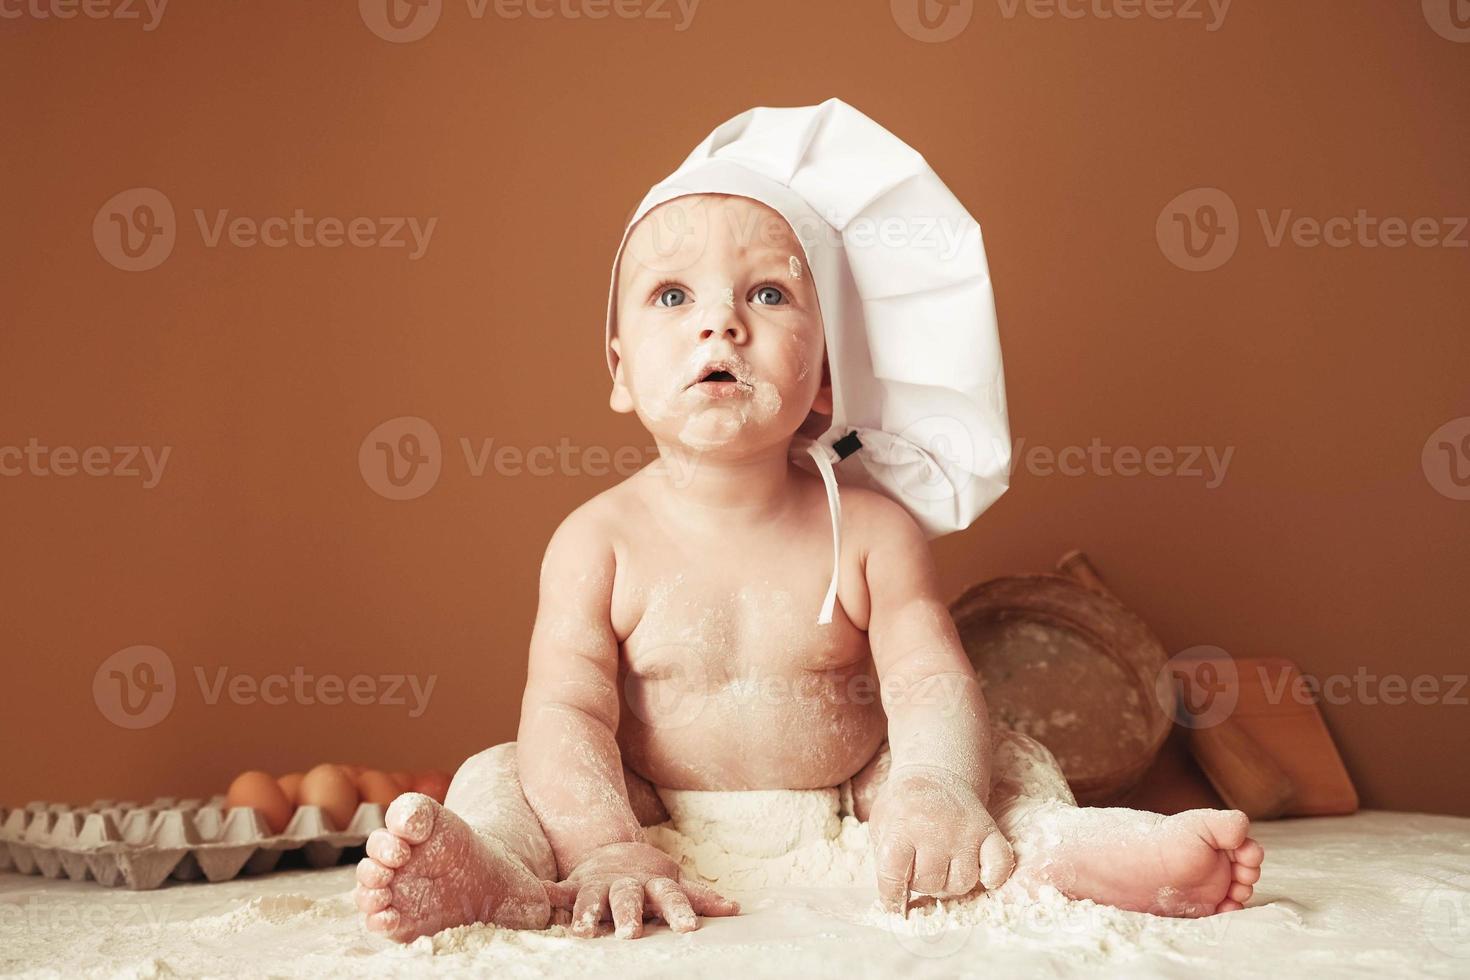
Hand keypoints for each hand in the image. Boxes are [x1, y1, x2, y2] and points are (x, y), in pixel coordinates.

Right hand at [543, 841, 739, 938]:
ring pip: (593, 898)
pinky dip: (550, 894)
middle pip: (629, 899)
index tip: (688, 929)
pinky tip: (540, 897)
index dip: (680, 912)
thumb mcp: (675, 883)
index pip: (671, 897)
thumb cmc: (650, 878)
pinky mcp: (576, 885)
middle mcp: (627, 884)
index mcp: (654, 884)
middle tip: (631, 935)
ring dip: (587, 913)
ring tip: (581, 931)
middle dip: (629, 916)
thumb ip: (699, 897)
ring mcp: (600, 884)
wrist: (614, 851)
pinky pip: (560, 891)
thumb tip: (735, 908)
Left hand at [867, 764, 1014, 914]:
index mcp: (902, 827)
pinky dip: (992, 877)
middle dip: (922, 883)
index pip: (894, 875)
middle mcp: (935, 830)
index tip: (893, 905)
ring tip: (942, 868)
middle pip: (931, 882)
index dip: (891, 896)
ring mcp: (964, 832)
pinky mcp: (988, 830)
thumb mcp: (882, 823)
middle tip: (920, 869)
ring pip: (962, 882)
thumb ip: (885, 859)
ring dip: (950, 883)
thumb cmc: (904, 805)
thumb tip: (894, 901)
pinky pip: (999, 865)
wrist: (935, 771)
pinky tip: (981, 876)